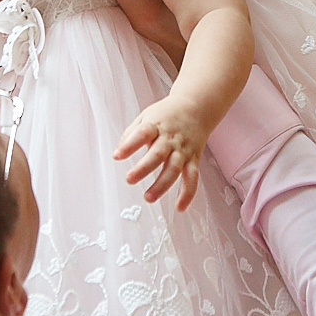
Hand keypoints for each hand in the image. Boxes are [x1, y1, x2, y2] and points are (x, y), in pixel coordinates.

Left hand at [114, 95, 209, 209]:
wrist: (197, 108)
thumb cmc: (168, 114)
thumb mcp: (146, 116)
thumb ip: (131, 134)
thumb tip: (118, 153)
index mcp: (156, 125)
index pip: (142, 133)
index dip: (130, 144)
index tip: (118, 155)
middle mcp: (171, 139)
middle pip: (158, 154)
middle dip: (144, 168)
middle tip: (129, 179)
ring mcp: (183, 150)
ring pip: (174, 169)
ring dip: (162, 185)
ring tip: (148, 198)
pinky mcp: (193, 159)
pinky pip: (192, 178)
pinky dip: (187, 194)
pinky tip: (179, 207)